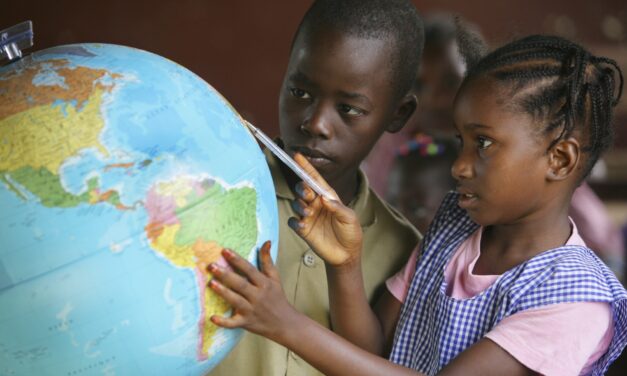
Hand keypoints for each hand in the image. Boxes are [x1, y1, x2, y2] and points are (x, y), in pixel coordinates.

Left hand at [208, 241, 297, 340]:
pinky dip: (223, 322)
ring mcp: (251, 310)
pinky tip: (212, 317)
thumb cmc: (277, 298)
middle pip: (240, 284)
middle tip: (211, 266)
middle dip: (226, 275)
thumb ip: (267, 260)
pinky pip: (233, 323)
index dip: (237, 260)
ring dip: (223, 292)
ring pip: (236, 300)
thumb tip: (266, 242)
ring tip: (211, 283)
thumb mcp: (275, 278)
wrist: (284, 323)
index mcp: (264, 283)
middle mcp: (258, 296)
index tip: (225, 251)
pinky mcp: (246, 322)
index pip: (249, 269)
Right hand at [288, 153, 362, 267]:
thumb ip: (337, 208)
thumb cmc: (351, 233)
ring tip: (309, 213)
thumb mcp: (350, 218)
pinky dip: (295, 221)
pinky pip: (292, 221)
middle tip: (308, 194)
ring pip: (296, 203)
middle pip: (302, 188)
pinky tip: (303, 225)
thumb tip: (324, 199)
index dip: (305, 167)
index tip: (296, 156)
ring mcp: (308, 216)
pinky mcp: (303, 229)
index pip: (314, 179)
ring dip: (300, 205)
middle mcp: (316, 204)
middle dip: (302, 188)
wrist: (346, 255)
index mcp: (327, 197)